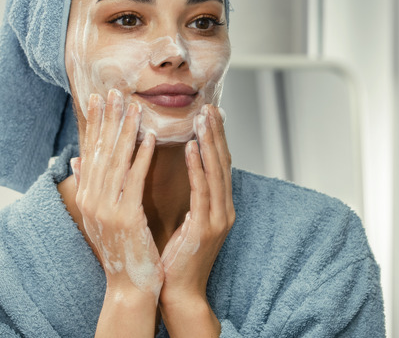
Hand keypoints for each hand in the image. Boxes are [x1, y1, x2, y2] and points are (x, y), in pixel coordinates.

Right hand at [72, 89, 162, 303]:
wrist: (130, 283)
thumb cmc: (122, 247)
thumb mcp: (99, 215)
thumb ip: (89, 186)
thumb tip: (76, 159)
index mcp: (86, 197)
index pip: (90, 153)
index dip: (94, 124)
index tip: (98, 98)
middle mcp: (91, 200)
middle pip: (101, 152)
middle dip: (108, 119)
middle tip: (114, 91)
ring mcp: (105, 209)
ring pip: (117, 162)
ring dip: (126, 131)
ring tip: (134, 106)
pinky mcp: (125, 217)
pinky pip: (134, 180)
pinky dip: (142, 157)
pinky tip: (150, 138)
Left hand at [159, 105, 233, 334]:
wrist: (178, 292)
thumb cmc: (174, 258)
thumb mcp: (183, 222)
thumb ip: (186, 197)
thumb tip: (177, 175)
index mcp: (218, 207)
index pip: (218, 166)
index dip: (215, 139)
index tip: (209, 114)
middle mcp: (224, 209)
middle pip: (223, 162)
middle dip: (216, 133)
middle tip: (210, 106)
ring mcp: (219, 218)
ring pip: (216, 171)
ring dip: (210, 141)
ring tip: (202, 117)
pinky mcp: (207, 227)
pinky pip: (203, 191)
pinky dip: (198, 167)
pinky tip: (191, 147)